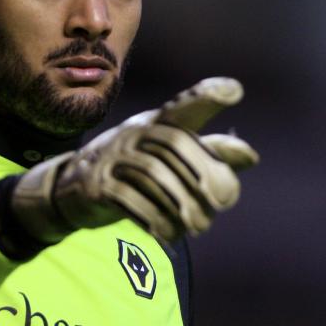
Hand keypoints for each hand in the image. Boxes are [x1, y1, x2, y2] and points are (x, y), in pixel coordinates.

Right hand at [10, 77, 258, 242]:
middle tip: (222, 204)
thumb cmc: (133, 170)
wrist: (74, 190)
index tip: (235, 90)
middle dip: (204, 173)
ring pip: (154, 174)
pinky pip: (130, 199)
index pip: (183, 106)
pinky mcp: (96, 184)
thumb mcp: (170, 159)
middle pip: (174, 143)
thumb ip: (208, 154)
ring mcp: (111, 156)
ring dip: (182, 204)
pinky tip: (170, 234)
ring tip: (199, 226)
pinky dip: (156, 220)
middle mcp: (133, 133)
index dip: (206, 96)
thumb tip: (251, 156)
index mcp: (156, 123)